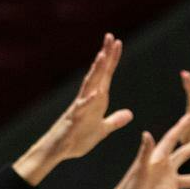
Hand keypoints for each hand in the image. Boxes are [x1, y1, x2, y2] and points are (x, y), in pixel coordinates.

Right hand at [17, 34, 134, 181]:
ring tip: (103, 56)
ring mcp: (80, 107)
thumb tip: (130, 114)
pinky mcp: (74, 119)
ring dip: (96, 71)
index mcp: (97, 99)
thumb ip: (115, 121)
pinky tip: (97, 92)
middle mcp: (88, 98)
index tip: (118, 43)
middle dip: (104, 56)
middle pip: (98, 73)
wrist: (59, 151)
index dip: (112, 60)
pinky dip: (90, 100)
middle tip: (110, 37)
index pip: (106, 75)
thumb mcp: (102, 130)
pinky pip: (83, 108)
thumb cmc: (77, 139)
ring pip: (89, 85)